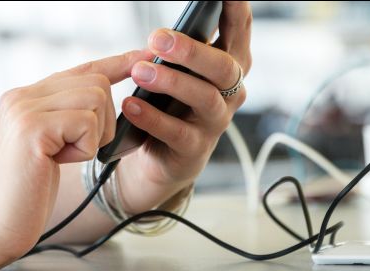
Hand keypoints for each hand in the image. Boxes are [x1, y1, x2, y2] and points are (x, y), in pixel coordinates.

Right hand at [0, 50, 153, 270]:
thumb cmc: (25, 194)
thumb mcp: (48, 146)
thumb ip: (66, 118)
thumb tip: (103, 98)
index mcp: (25, 97)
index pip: (81, 69)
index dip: (116, 63)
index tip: (144, 55)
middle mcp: (22, 95)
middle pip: (96, 82)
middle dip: (103, 121)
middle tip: (77, 150)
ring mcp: (24, 108)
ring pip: (96, 98)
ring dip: (93, 135)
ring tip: (63, 156)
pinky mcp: (32, 127)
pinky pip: (87, 122)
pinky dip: (84, 148)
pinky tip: (56, 163)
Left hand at [117, 2, 251, 211]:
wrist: (160, 157)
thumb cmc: (170, 104)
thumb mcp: (178, 72)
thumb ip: (179, 50)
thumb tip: (163, 34)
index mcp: (229, 64)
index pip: (238, 30)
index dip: (237, 9)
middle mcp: (230, 92)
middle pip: (223, 67)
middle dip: (191, 50)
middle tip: (157, 37)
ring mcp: (215, 122)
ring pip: (204, 98)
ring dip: (170, 82)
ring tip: (140, 72)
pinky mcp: (195, 149)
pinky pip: (177, 132)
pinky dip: (152, 118)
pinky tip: (131, 106)